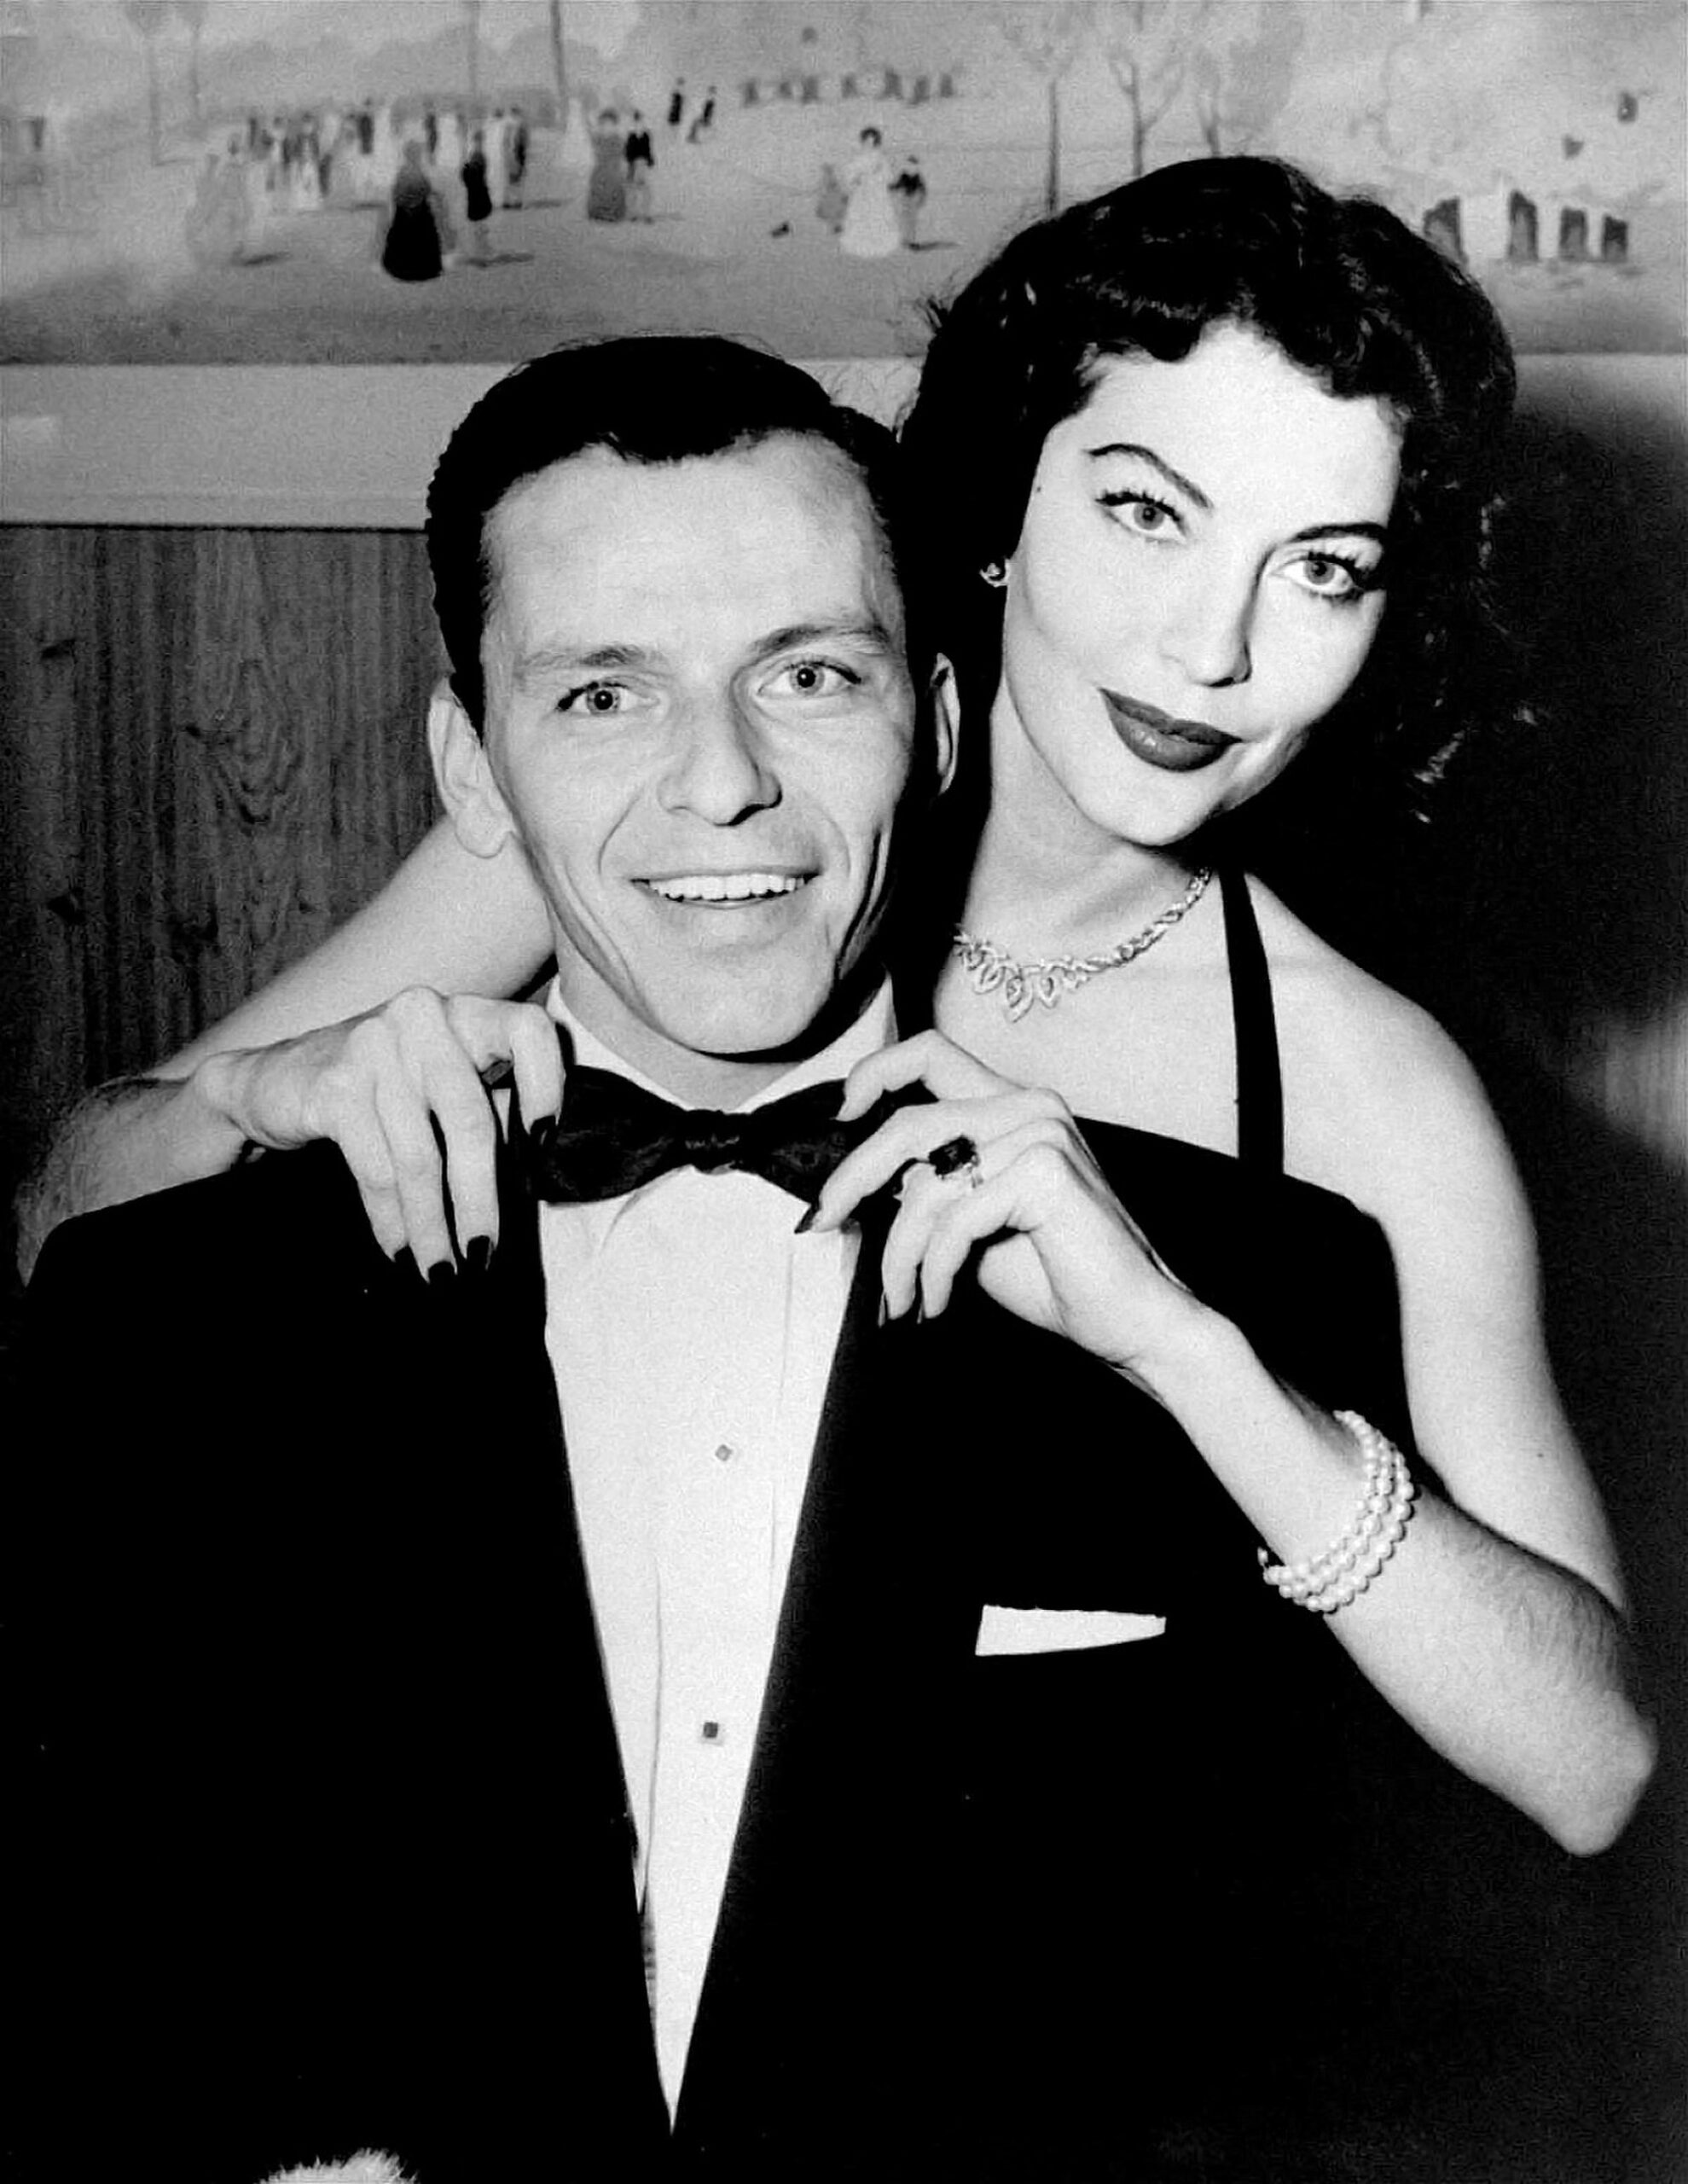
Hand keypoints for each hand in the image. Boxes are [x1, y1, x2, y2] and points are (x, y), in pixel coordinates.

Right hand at [190, 988, 561, 1272]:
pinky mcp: (335, 1087)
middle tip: (485, 1254)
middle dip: (480, 1199)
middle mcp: (422, 1018)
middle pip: (471, 1119)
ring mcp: (374, 1048)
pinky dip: (391, 1220)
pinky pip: (376, 1170)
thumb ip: (484, 1105)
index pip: (526, 1028)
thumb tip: (535, 1175)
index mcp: (462, 1014)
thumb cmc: (376, 1088)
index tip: (544, 1144)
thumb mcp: (433, 1080)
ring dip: (433, 1226)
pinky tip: (400, 1250)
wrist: (270, 1081)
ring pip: (420, 1157)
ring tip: (442, 1270)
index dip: (547, 1084)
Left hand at [810, 1030, 1210, 1388]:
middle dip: (853, 1178)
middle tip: (822, 1223)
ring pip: (925, 1186)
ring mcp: (1041, 1131)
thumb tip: (849, 1188)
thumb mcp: (969, 1224)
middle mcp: (1028, 1104)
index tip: (838, 1112)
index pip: (932, 1052)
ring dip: (898, 1254)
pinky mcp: (1046, 1171)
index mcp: (1012, 1103)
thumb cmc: (1051, 1275)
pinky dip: (932, 1270)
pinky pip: (954, 1220)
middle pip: (909, 1123)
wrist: (1129, 1321)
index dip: (875, 1072)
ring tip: (900, 1300)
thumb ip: (924, 1189)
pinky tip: (935, 1302)